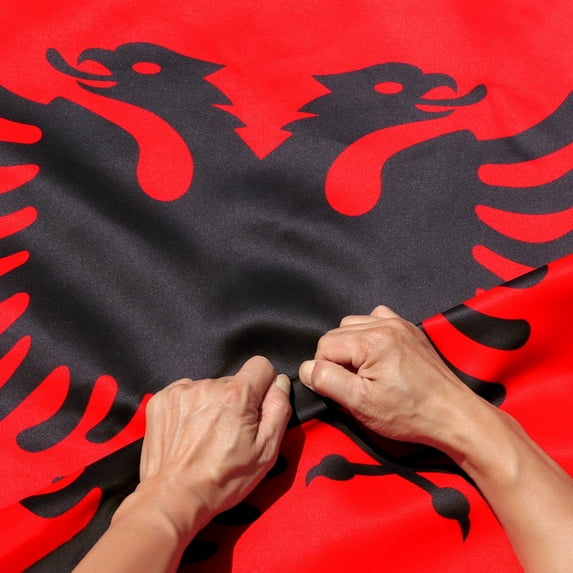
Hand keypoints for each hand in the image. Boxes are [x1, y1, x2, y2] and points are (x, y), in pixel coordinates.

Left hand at [125, 356, 290, 542]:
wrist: (174, 498)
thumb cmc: (223, 480)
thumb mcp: (266, 451)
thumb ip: (278, 409)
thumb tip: (279, 383)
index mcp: (237, 395)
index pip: (261, 365)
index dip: (263, 386)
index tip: (256, 408)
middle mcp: (208, 386)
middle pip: (233, 380)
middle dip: (236, 400)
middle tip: (229, 433)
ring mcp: (182, 391)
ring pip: (209, 388)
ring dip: (211, 405)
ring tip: (205, 436)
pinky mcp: (161, 400)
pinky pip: (186, 393)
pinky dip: (189, 408)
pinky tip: (188, 433)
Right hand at [298, 305, 479, 450]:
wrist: (453, 415)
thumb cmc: (408, 414)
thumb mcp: (361, 403)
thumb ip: (328, 381)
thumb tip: (307, 369)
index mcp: (372, 341)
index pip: (324, 346)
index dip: (324, 370)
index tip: (341, 390)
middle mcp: (385, 324)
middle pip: (337, 334)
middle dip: (336, 358)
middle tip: (353, 384)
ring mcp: (399, 324)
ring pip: (353, 325)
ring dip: (351, 346)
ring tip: (365, 372)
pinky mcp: (409, 329)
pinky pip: (376, 319)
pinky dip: (369, 333)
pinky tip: (377, 355)